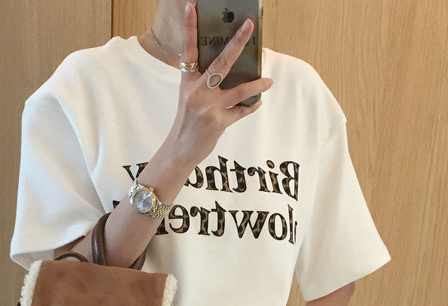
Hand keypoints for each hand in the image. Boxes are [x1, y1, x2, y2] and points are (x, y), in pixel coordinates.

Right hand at [166, 2, 272, 168]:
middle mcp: (197, 91)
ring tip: (268, 81)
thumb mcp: (190, 97)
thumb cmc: (187, 121)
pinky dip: (251, 106)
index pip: (188, 49)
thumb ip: (205, 82)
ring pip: (239, 90)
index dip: (189, 28)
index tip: (192, 7)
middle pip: (221, 62)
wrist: (179, 150)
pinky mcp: (218, 123)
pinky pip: (241, 111)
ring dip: (256, 85)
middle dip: (237, 43)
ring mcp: (208, 107)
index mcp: (187, 81)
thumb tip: (232, 69)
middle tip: (250, 26)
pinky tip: (258, 101)